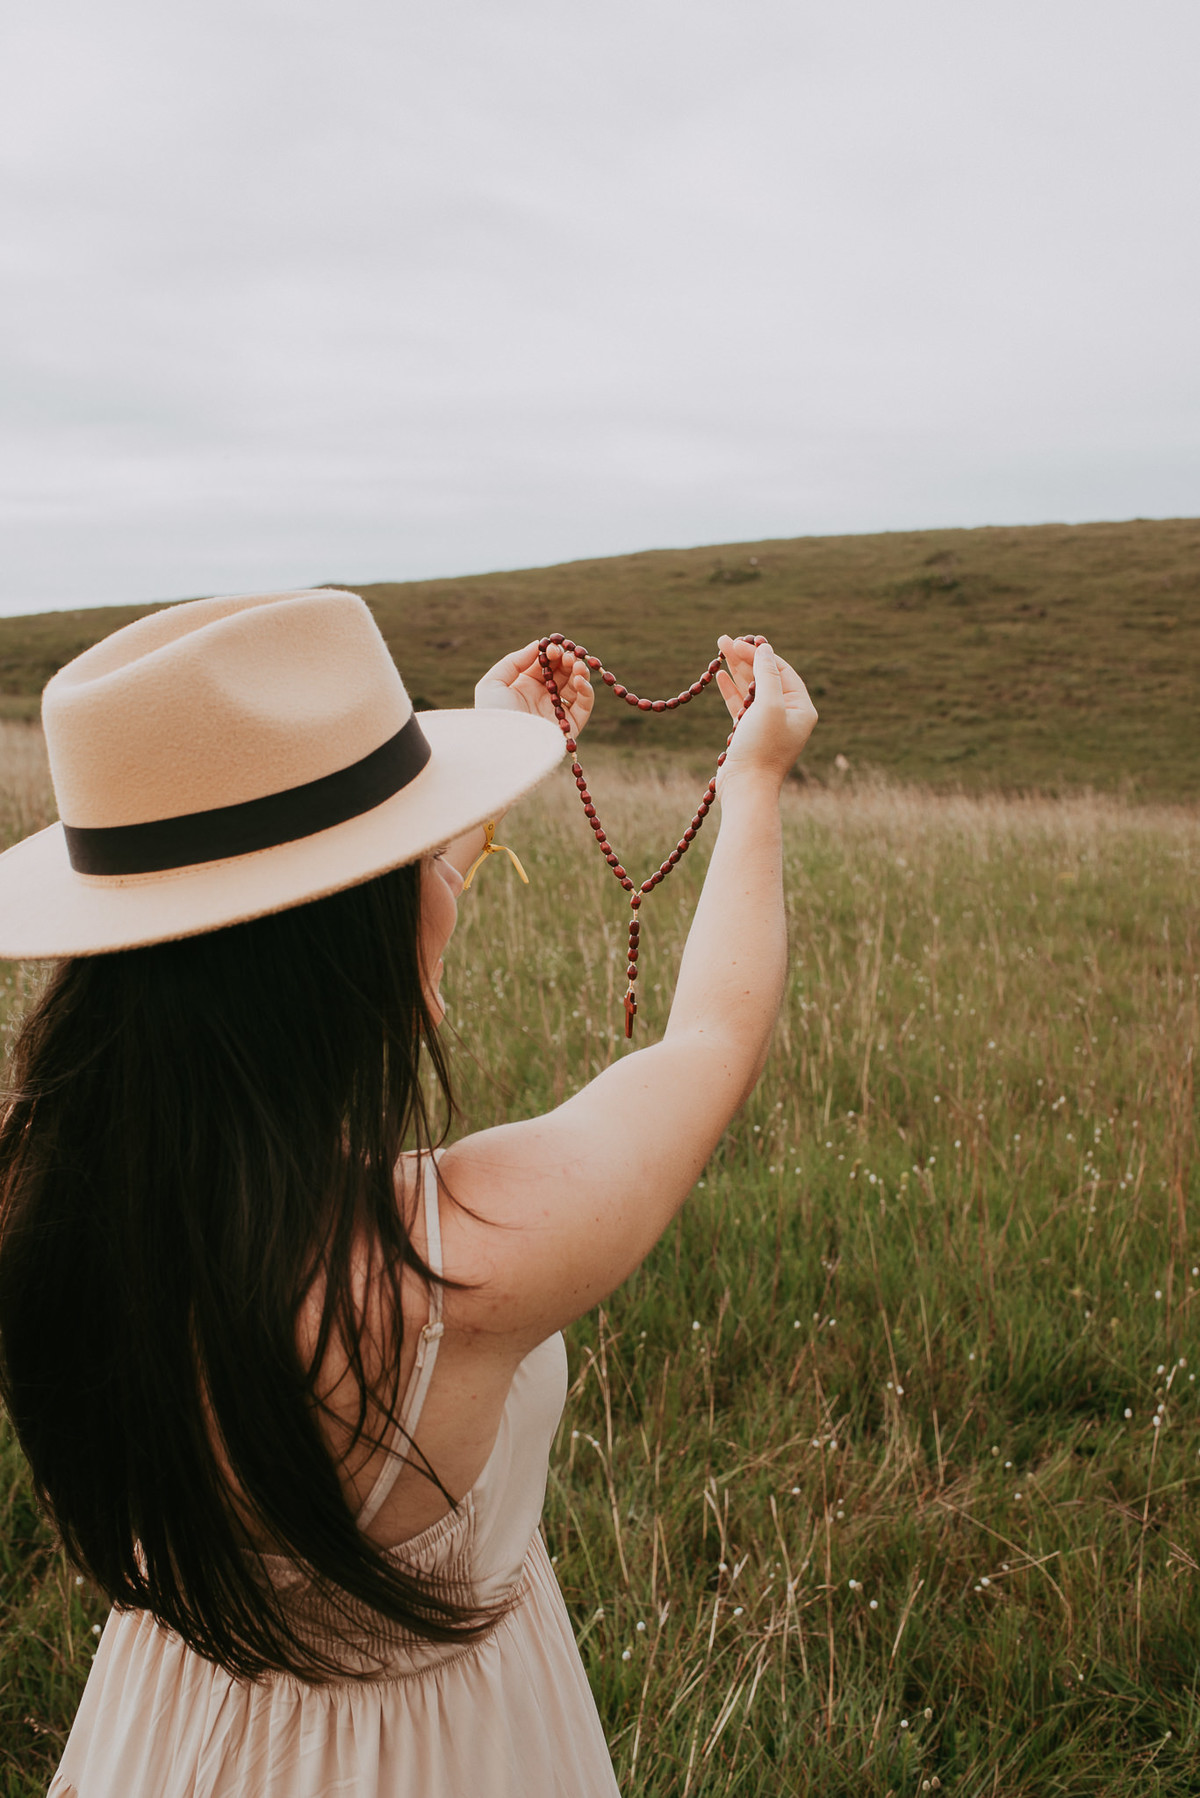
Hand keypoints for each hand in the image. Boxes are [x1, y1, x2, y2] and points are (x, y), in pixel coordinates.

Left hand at [474, 640, 593, 737]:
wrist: (501, 746)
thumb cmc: (493, 715)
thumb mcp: (493, 683)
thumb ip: (514, 661)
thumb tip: (537, 645)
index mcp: (525, 687)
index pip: (545, 665)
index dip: (551, 654)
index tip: (553, 648)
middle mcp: (542, 699)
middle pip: (563, 673)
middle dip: (567, 661)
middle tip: (568, 655)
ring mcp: (556, 713)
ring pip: (576, 687)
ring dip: (580, 672)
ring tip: (578, 665)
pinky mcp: (569, 727)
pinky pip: (584, 706)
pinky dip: (587, 691)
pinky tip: (580, 680)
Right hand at [714, 634, 816, 791]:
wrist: (746, 789)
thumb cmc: (761, 748)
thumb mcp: (768, 705)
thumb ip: (767, 673)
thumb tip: (764, 647)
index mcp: (802, 708)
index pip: (781, 670)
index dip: (760, 654)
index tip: (740, 641)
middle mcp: (788, 715)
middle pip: (765, 677)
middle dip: (745, 658)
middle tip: (723, 640)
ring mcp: (768, 725)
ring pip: (751, 689)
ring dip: (736, 670)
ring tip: (719, 649)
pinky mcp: (750, 734)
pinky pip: (741, 706)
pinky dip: (731, 690)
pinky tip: (720, 675)